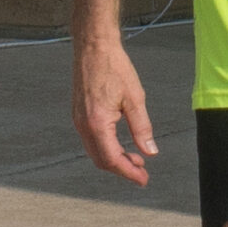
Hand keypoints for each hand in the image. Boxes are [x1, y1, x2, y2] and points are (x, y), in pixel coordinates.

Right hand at [72, 36, 158, 185]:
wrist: (93, 46)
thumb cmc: (114, 67)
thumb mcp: (135, 98)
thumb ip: (142, 128)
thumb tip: (150, 152)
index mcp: (97, 123)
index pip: (112, 159)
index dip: (129, 173)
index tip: (144, 180)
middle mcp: (83, 125)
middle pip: (101, 160)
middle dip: (122, 169)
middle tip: (142, 172)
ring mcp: (78, 120)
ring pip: (94, 151)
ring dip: (114, 159)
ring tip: (135, 158)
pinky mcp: (78, 114)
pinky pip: (90, 140)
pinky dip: (106, 147)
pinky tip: (121, 143)